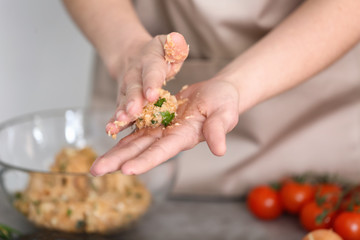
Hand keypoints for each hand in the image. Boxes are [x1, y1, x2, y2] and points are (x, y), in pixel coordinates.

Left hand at [90, 79, 239, 175]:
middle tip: (95, 171)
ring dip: (114, 153)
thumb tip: (220, 150)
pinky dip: (121, 133)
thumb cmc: (224, 102)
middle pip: (140, 151)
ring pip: (133, 142)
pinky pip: (136, 127)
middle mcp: (169, 137)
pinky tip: (107, 138)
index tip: (126, 170)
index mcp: (184, 137)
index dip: (145, 161)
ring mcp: (161, 129)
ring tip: (95, 165)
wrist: (218, 93)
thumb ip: (219, 130)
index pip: (162, 152)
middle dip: (118, 162)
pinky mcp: (156, 119)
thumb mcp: (225, 113)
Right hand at [106, 32, 188, 135]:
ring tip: (121, 121)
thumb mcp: (167, 45)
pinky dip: (114, 122)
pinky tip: (111, 130)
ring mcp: (127, 89)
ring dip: (122, 112)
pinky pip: (118, 111)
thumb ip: (175, 46)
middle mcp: (135, 75)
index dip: (151, 83)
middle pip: (134, 88)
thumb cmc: (158, 55)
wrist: (132, 55)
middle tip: (134, 110)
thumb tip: (178, 41)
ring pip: (124, 101)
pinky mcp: (123, 101)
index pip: (152, 72)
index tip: (152, 95)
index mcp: (150, 62)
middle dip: (134, 100)